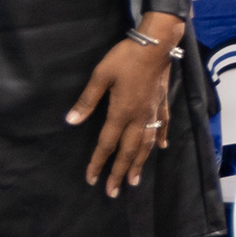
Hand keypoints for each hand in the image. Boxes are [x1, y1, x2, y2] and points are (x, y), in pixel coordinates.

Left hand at [71, 28, 180, 193]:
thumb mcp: (100, 76)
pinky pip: (163, 125)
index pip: (107, 144)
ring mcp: (153, 111)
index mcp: (121, 112)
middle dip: (120, 173)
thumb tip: (72, 120)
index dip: (98, 163)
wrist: (156, 44)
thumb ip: (87, 100)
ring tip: (136, 180)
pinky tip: (162, 147)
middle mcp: (139, 117)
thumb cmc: (125, 58)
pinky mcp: (162, 103)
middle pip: (129, 151)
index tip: (91, 180)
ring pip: (147, 144)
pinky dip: (162, 137)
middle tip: (114, 192)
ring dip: (140, 163)